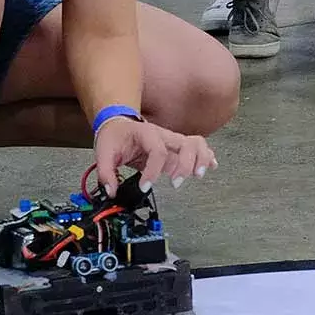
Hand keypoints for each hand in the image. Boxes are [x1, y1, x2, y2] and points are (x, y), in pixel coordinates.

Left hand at [92, 116, 217, 195]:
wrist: (118, 122)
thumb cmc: (115, 136)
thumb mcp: (104, 152)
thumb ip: (105, 173)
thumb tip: (112, 192)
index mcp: (146, 134)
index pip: (157, 152)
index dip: (153, 172)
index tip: (145, 187)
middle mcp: (164, 135)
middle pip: (185, 144)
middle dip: (185, 165)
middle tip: (175, 183)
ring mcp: (173, 140)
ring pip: (197, 143)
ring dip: (201, 159)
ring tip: (198, 175)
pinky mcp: (177, 147)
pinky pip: (198, 147)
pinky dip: (207, 157)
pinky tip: (211, 167)